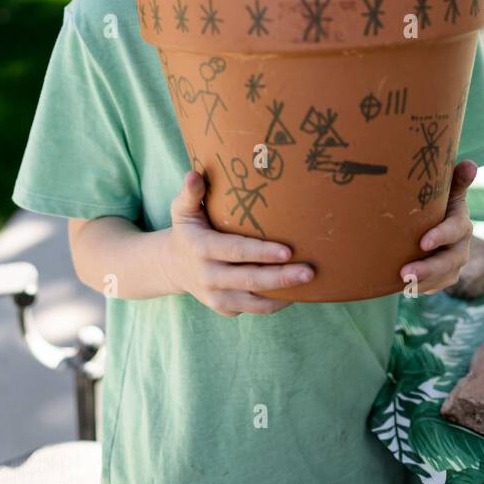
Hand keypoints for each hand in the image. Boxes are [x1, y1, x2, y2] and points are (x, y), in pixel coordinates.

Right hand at [161, 170, 315, 315]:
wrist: (173, 267)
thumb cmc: (187, 230)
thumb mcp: (182, 210)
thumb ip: (190, 193)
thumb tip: (194, 174)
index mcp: (201, 249)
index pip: (235, 251)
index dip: (261, 252)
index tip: (287, 251)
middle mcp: (208, 276)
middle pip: (250, 280)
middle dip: (281, 277)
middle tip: (309, 271)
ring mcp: (216, 297)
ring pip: (255, 301)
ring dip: (283, 294)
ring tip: (310, 283)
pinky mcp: (225, 309)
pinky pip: (254, 309)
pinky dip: (275, 303)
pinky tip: (296, 293)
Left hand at [399, 160, 476, 294]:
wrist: (435, 224)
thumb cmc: (438, 203)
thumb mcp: (447, 191)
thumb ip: (457, 180)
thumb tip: (470, 164)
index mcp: (461, 223)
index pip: (455, 230)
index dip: (442, 236)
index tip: (423, 242)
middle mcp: (461, 246)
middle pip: (450, 261)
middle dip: (429, 268)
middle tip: (405, 271)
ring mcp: (453, 264)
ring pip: (443, 278)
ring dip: (422, 282)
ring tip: (401, 282)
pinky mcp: (444, 277)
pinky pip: (434, 287)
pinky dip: (420, 288)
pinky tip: (403, 287)